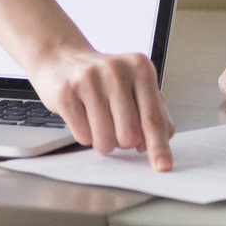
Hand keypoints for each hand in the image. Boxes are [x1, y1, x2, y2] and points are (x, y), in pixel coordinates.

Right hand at [26, 44, 172, 168]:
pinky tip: (82, 114)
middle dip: (123, 142)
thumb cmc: (103, 77)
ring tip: (98, 119)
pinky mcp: (66, 93)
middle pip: (129, 136)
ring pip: (106, 141)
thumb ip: (154, 111)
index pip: (153, 118)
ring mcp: (89, 80)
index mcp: (140, 68)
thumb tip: (162, 140)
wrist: (62, 58)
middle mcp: (116, 71)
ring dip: (103, 140)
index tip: (163, 166)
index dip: (158, 147)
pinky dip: (85, 134)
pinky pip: (83, 136)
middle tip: (116, 124)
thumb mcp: (135, 85)